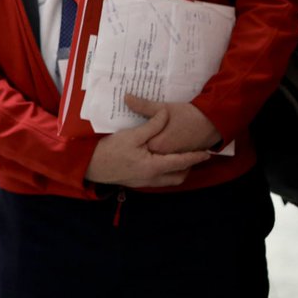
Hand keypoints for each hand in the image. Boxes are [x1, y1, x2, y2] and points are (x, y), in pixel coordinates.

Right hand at [85, 110, 211, 187]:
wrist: (91, 166)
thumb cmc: (110, 150)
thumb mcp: (132, 135)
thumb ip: (152, 126)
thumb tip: (165, 114)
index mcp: (154, 166)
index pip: (181, 162)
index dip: (195, 157)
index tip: (207, 153)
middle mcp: (153, 178)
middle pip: (178, 176)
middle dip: (188, 167)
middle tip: (192, 155)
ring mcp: (144, 182)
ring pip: (169, 180)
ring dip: (176, 170)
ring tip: (177, 157)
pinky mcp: (137, 182)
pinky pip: (159, 180)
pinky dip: (165, 172)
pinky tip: (158, 161)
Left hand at [125, 94, 220, 153]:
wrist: (214, 122)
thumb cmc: (188, 115)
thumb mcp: (164, 108)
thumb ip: (143, 106)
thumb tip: (126, 98)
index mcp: (157, 145)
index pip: (137, 145)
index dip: (132, 138)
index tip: (124, 134)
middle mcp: (165, 155)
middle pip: (147, 152)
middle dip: (140, 144)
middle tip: (133, 137)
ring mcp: (174, 157)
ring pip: (157, 155)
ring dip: (152, 148)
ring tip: (145, 138)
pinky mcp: (182, 156)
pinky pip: (168, 155)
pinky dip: (164, 150)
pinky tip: (160, 141)